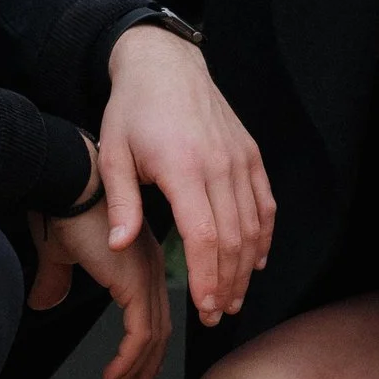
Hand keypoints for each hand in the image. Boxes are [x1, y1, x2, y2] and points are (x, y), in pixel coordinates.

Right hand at [25, 200, 170, 378]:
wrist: (63, 183)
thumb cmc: (59, 208)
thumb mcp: (58, 254)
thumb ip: (56, 279)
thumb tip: (43, 302)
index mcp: (139, 258)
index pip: (150, 311)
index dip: (144, 347)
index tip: (132, 374)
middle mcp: (151, 267)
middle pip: (158, 329)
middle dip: (146, 367)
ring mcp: (147, 275)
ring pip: (152, 338)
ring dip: (135, 372)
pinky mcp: (135, 284)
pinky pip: (139, 336)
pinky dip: (128, 363)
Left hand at [100, 26, 274, 327]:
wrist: (165, 63)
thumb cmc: (133, 109)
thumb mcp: (114, 153)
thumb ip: (120, 203)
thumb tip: (118, 246)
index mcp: (183, 166)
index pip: (204, 235)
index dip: (207, 276)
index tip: (204, 307)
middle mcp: (218, 164)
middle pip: (233, 239)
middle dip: (227, 283)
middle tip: (215, 316)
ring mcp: (239, 158)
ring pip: (253, 226)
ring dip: (246, 267)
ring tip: (232, 299)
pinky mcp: (250, 154)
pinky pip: (265, 203)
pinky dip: (264, 235)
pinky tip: (256, 261)